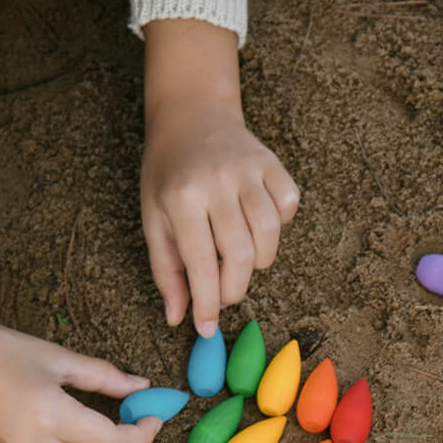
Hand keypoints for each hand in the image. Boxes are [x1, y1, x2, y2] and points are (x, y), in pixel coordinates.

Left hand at [141, 105, 298, 334]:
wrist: (191, 114)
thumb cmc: (167, 173)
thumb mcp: (153, 218)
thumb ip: (166, 269)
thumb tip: (178, 317)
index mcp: (182, 198)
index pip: (200, 264)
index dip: (207, 303)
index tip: (207, 328)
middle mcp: (217, 183)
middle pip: (240, 256)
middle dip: (234, 289)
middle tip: (224, 293)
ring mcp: (248, 170)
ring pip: (270, 236)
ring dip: (259, 261)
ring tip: (240, 257)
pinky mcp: (272, 163)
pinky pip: (289, 206)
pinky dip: (280, 224)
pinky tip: (259, 222)